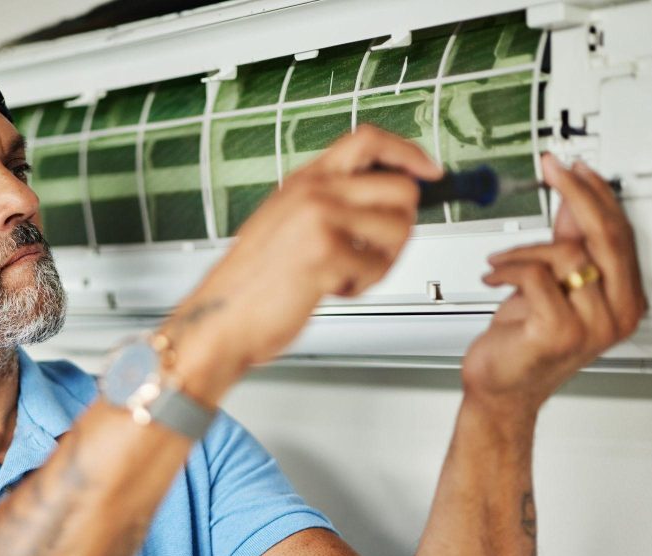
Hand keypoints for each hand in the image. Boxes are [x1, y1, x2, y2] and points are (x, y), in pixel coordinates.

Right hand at [164, 125, 442, 401]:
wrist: (220, 319)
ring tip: (349, 273)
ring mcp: (318, 219)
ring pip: (399, 229)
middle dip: (401, 226)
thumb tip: (389, 197)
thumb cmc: (252, 281)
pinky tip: (332, 288)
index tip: (430, 171)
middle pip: (401, 188)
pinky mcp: (325, 254)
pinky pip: (378, 268)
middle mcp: (312, 192)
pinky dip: (361, 287)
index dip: (408, 153)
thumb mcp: (287, 222)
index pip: (369, 141)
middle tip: (377, 249)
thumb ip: (329, 201)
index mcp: (304, 180)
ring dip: (383, 261)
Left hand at [462, 154, 646, 414]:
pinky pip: (536, 276)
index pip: (621, 234)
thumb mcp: (553, 284)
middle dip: (577, 194)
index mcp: (625, 300)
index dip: (599, 195)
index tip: (575, 168)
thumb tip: (574, 200)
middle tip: (552, 170)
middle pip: (606, 236)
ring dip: (523, 250)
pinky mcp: (558, 330)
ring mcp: (592, 325)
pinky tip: (493, 277)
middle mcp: (618, 314)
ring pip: (566, 254)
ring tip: (500, 261)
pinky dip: (508, 269)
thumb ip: (568, 244)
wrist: (501, 388)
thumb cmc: (524, 342)